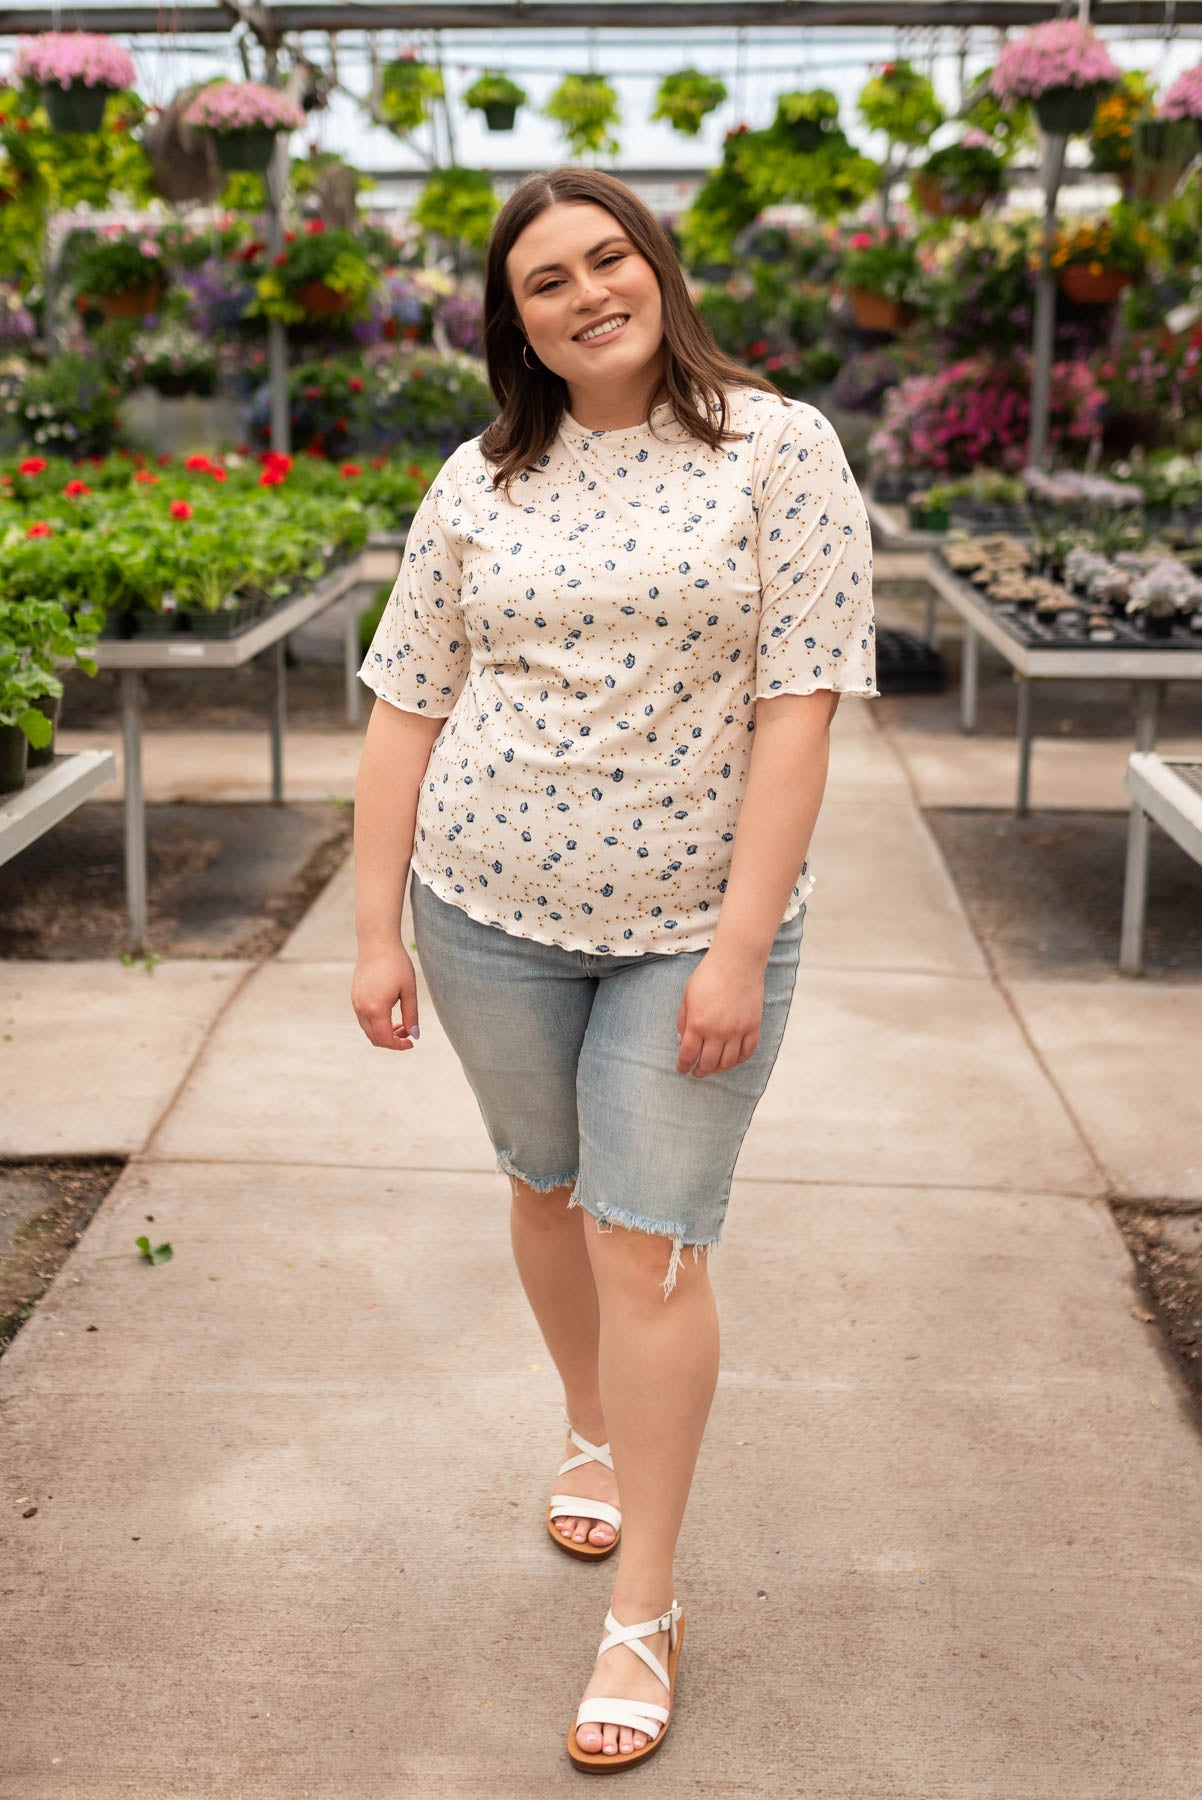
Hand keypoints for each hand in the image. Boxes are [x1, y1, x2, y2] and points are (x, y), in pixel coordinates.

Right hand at [352, 940, 420, 1051]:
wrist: (377, 943)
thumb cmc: (396, 964)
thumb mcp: (409, 991)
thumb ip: (411, 1015)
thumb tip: (415, 1035)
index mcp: (376, 1009)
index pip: (385, 1039)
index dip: (399, 1045)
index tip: (412, 1042)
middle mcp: (362, 1009)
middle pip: (375, 1038)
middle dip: (392, 1041)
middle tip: (408, 1032)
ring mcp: (356, 1003)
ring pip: (368, 1030)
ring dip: (384, 1032)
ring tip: (401, 1023)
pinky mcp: (355, 997)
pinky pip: (364, 1019)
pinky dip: (376, 1023)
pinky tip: (390, 1014)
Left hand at [675, 945, 765, 1077]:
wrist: (737, 961)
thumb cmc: (709, 975)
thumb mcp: (687, 996)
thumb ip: (683, 1020)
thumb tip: (681, 1041)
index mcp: (697, 1024)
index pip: (688, 1055)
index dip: (683, 1066)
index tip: (682, 1069)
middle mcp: (718, 1032)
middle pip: (708, 1064)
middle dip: (699, 1071)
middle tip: (696, 1072)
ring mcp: (737, 1031)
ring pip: (728, 1062)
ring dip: (718, 1069)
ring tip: (712, 1068)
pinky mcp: (753, 1027)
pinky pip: (747, 1052)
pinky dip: (739, 1060)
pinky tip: (731, 1059)